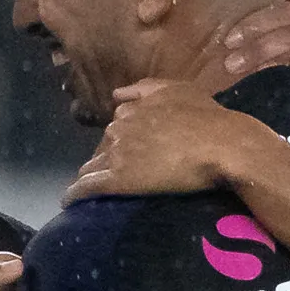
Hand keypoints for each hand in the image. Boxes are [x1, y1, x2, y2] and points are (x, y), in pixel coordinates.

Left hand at [68, 80, 288, 203]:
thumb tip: (117, 93)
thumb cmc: (208, 118)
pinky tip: (68, 202)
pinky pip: (88, 187)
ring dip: (89, 175)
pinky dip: (75, 194)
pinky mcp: (118, 179)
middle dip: (106, 157)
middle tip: (115, 173)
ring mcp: (117, 153)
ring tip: (86, 189)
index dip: (121, 139)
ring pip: (92, 165)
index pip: (117, 124)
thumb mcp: (180, 90)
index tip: (126, 152)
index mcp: (133, 107)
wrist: (221, 145)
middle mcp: (120, 127)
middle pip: (103, 145)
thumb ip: (147, 88)